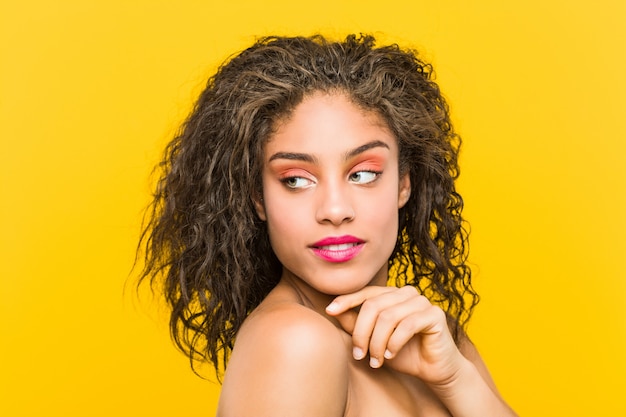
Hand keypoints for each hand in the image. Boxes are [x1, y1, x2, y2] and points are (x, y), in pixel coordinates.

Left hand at [325, 285, 467, 386]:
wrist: (433, 370)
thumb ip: (355, 324)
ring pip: (388, 317)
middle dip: (362, 333)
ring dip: (377, 342)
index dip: (347, 300)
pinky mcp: (434, 314)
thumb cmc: (402, 353)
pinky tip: (391, 355)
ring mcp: (422, 301)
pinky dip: (395, 343)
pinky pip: (407, 325)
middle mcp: (406, 293)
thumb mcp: (373, 339)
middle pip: (373, 305)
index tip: (330, 311)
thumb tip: (332, 310)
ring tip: (375, 360)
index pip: (366, 293)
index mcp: (392, 294)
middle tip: (359, 355)